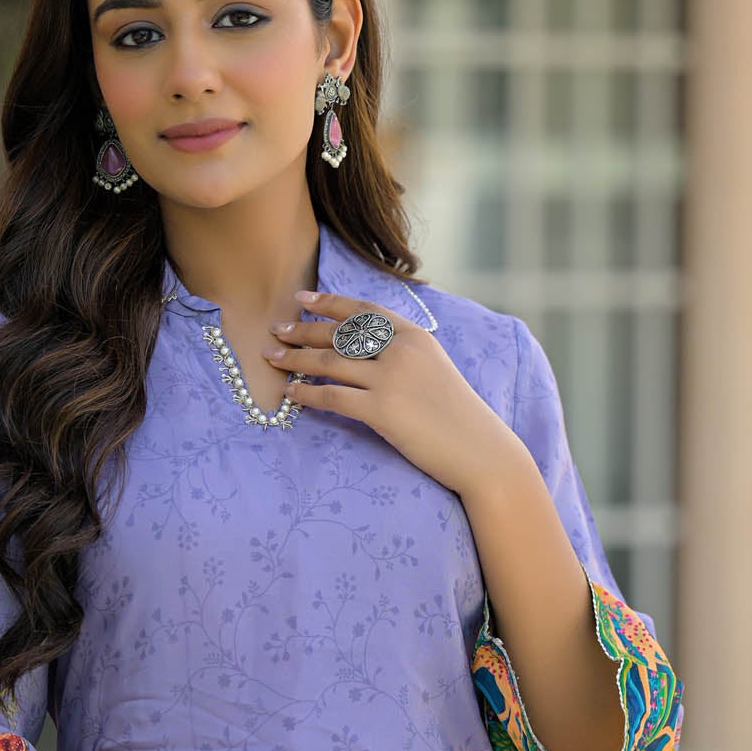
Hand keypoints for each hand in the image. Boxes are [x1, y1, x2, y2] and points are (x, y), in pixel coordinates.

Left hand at [263, 288, 513, 493]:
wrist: (480, 451)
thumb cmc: (458, 417)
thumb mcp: (435, 370)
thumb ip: (405, 354)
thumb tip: (369, 349)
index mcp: (416, 336)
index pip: (364, 311)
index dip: (329, 303)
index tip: (302, 299)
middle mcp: (401, 351)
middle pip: (340, 334)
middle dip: (303, 330)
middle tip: (276, 329)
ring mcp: (391, 380)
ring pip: (329, 362)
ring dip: (295, 359)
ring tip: (271, 357)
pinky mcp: (382, 411)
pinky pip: (333, 396)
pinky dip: (306, 394)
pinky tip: (290, 393)